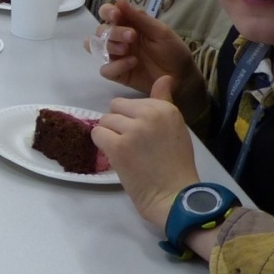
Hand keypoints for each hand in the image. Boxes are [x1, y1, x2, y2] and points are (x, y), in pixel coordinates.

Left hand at [92, 76, 201, 229]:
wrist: (174, 196)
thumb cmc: (176, 165)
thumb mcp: (176, 127)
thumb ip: (164, 101)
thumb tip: (165, 77)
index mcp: (165, 108)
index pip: (133, 102)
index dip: (133, 119)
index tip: (145, 137)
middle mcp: (149, 114)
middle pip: (115, 107)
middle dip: (119, 124)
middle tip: (133, 145)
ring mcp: (133, 130)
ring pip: (105, 120)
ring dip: (110, 136)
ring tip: (127, 152)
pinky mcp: (118, 146)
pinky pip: (97, 134)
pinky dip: (102, 145)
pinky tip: (116, 156)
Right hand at [97, 0, 199, 95]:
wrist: (182, 76)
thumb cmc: (173, 50)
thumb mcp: (160, 31)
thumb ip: (140, 18)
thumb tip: (119, 0)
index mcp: (128, 24)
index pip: (107, 13)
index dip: (107, 12)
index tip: (116, 15)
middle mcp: (118, 39)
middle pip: (101, 30)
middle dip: (113, 32)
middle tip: (131, 36)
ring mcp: (116, 56)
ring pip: (97, 48)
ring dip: (110, 46)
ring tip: (126, 50)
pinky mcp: (118, 74)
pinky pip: (105, 70)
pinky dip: (115, 66)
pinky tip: (132, 63)